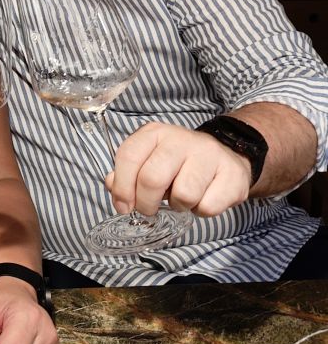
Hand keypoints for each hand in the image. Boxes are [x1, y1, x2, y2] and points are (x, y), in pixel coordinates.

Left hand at [106, 121, 250, 217]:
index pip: (128, 157)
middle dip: (146, 203)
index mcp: (154, 133)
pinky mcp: (232, 174)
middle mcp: (180, 139)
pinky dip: (201, 211)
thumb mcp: (149, 160)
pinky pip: (208, 206)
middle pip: (152, 178)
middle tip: (149, 209)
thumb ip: (127, 173)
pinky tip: (203, 198)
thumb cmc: (179, 163)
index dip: (121, 187)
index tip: (123, 206)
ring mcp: (208, 154)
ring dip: (178, 206)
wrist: (226, 156)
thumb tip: (112, 186)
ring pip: (183, 195)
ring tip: (181, 198)